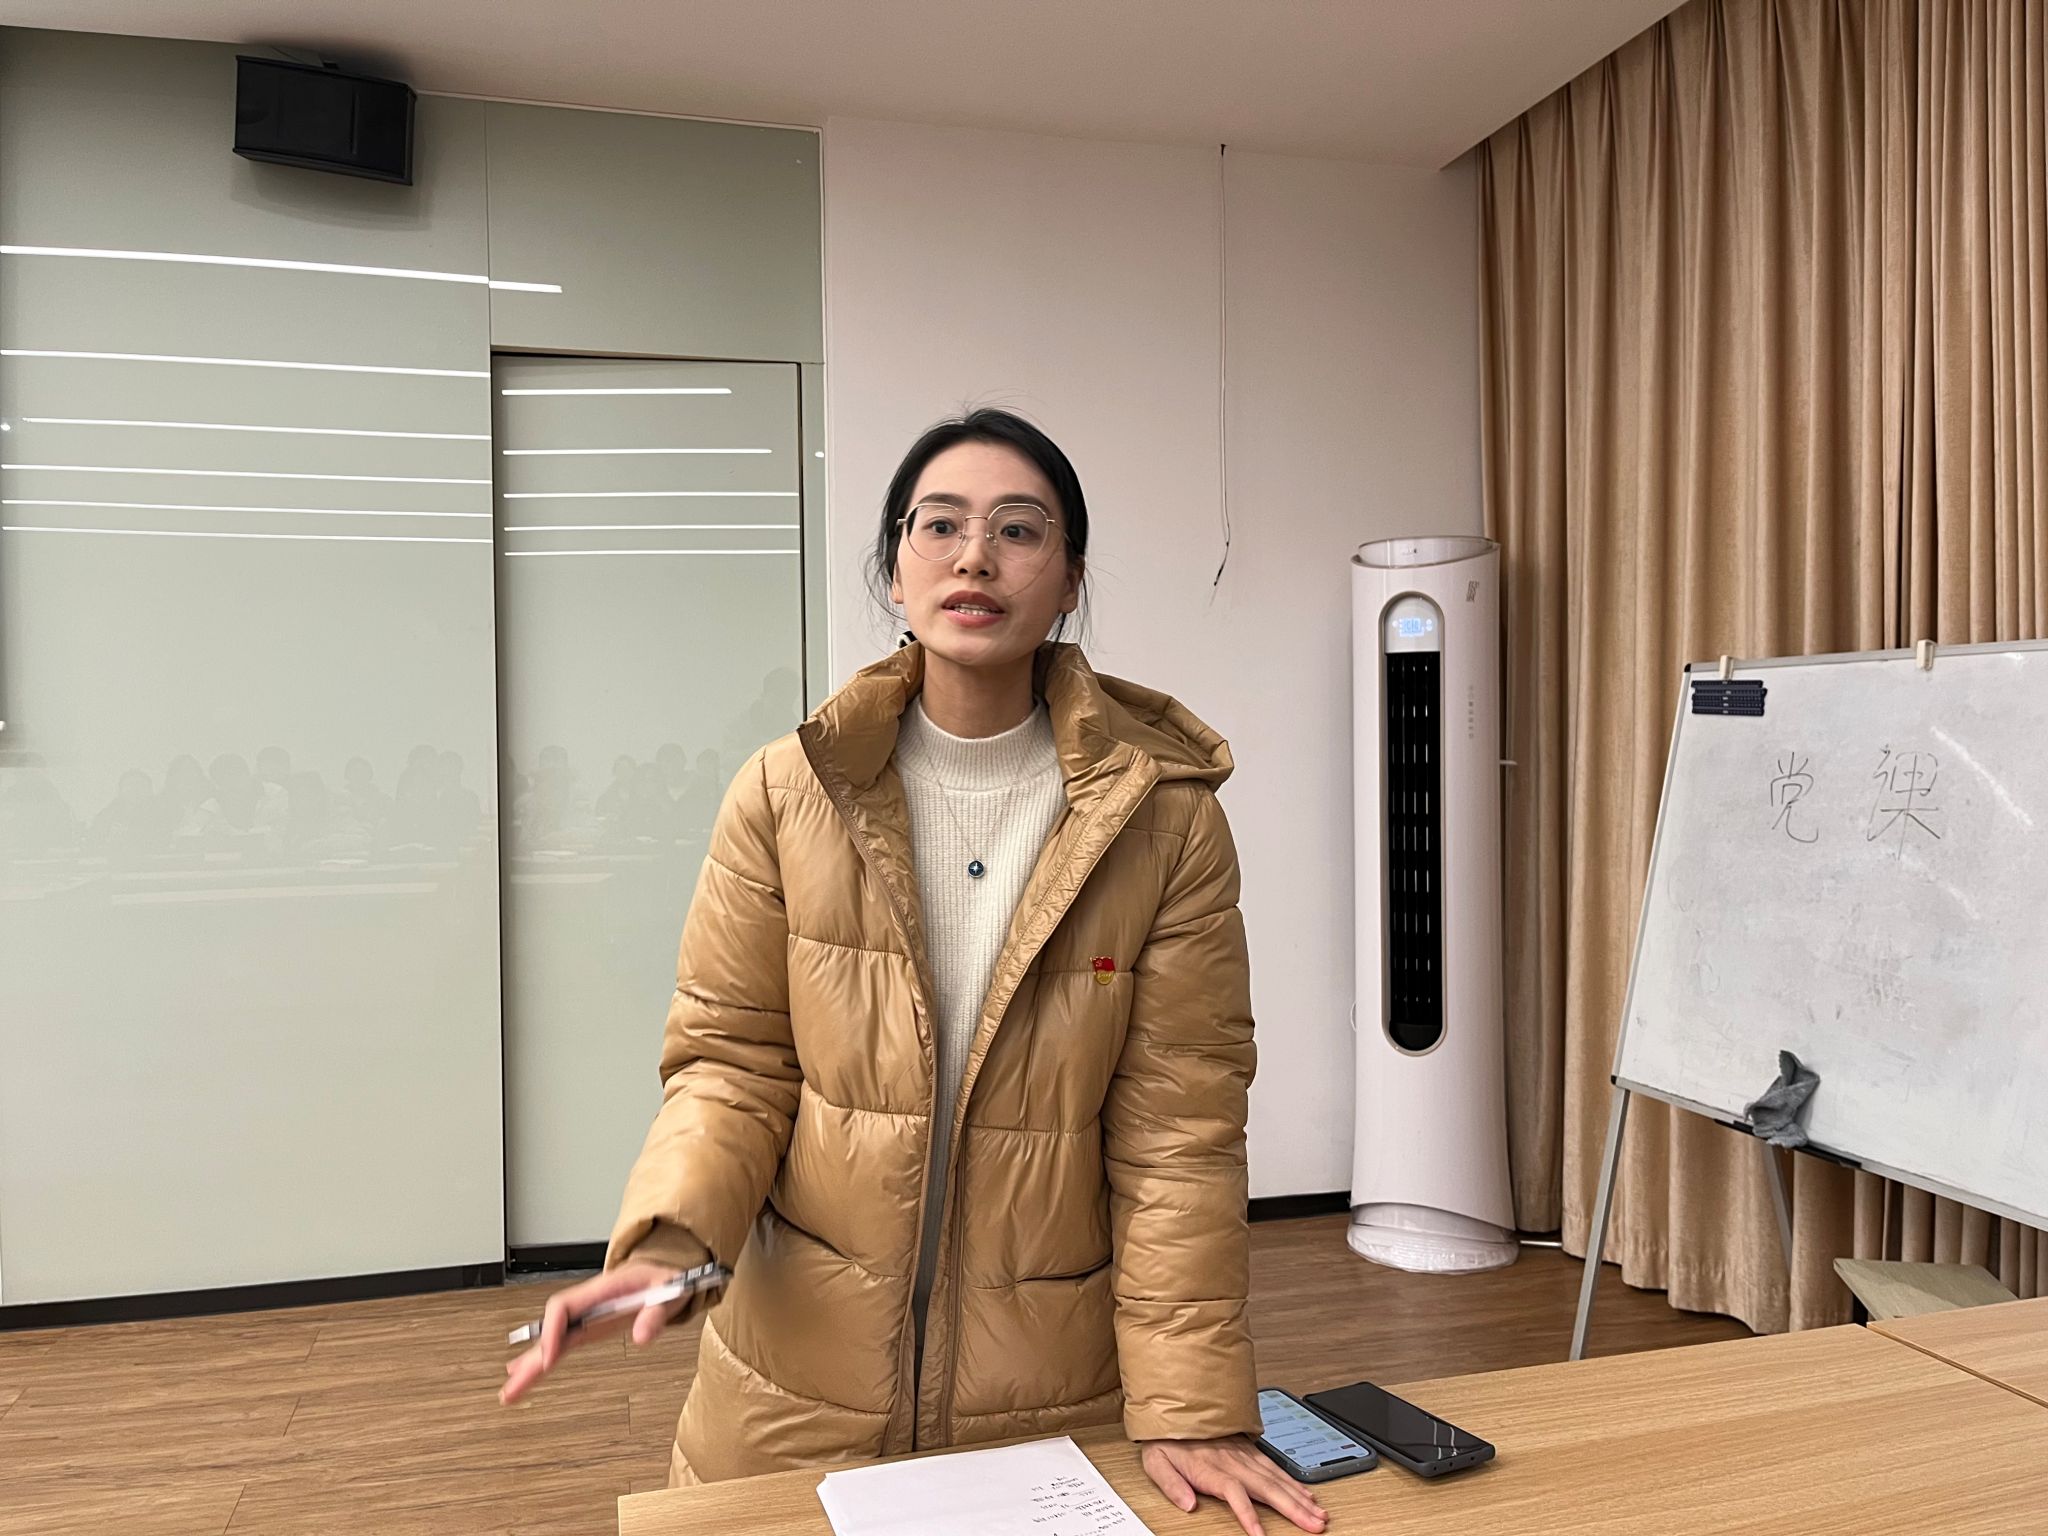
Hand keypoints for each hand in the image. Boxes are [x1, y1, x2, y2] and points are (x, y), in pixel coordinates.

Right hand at [499, 1262, 696, 1405]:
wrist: (664, 1270)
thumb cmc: (664, 1278)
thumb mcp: (669, 1291)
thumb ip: (656, 1314)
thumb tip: (642, 1337)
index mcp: (602, 1289)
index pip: (563, 1307)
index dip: (552, 1332)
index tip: (549, 1358)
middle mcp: (588, 1303)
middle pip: (551, 1328)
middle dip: (531, 1357)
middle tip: (512, 1386)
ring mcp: (587, 1317)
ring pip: (552, 1340)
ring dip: (531, 1364)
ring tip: (511, 1391)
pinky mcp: (590, 1328)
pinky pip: (562, 1344)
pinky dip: (543, 1360)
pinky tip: (526, 1373)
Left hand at [1139, 1436, 1328, 1533]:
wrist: (1175, 1405)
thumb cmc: (1166, 1438)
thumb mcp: (1156, 1462)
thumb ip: (1171, 1485)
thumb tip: (1187, 1505)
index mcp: (1211, 1469)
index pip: (1234, 1493)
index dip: (1248, 1515)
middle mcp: (1232, 1462)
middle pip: (1267, 1488)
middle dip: (1293, 1509)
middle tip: (1314, 1525)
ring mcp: (1244, 1455)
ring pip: (1277, 1478)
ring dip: (1299, 1497)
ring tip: (1318, 1514)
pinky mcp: (1249, 1449)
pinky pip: (1275, 1467)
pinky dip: (1293, 1482)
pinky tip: (1306, 1493)